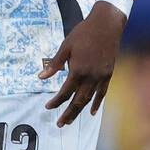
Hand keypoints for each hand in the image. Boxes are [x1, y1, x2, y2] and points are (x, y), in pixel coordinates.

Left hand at [41, 1, 125, 126]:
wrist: (106, 25)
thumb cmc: (83, 33)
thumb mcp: (65, 46)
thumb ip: (54, 64)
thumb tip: (41, 77)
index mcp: (78, 70)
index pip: (65, 92)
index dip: (56, 101)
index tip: (48, 107)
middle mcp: (90, 76)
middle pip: (77, 100)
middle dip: (68, 113)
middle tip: (59, 124)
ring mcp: (101, 76)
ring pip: (89, 99)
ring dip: (79, 111)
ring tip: (71, 120)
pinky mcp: (108, 74)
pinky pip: (102, 92)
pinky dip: (96, 103)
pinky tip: (91, 112)